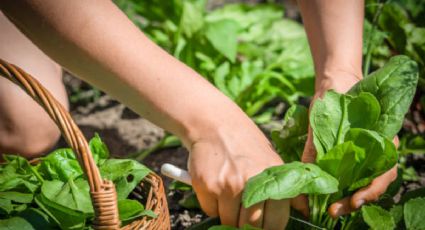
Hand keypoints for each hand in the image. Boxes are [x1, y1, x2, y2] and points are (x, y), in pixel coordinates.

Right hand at [187, 115, 288, 228]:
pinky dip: (213, 206)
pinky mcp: (207, 185)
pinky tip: (216, 188)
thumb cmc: (246, 143)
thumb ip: (289, 188)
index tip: (263, 224)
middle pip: (251, 226)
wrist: (215, 124)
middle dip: (248, 225)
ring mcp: (227, 185)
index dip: (268, 227)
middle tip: (244, 213)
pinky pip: (210, 211)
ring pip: (229, 221)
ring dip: (229, 215)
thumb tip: (304, 212)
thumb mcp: (273, 160)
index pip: (275, 223)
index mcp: (272, 179)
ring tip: (230, 196)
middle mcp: (251, 183)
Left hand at [292, 72, 397, 217]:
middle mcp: (378, 150)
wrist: (335, 82)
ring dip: (348, 198)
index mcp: (381, 139)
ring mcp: (366, 154)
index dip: (370, 190)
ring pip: (364, 183)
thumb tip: (305, 172)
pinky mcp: (352, 157)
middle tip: (334, 211)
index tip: (354, 201)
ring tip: (330, 209)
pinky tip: (327, 196)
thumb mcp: (323, 117)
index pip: (384, 173)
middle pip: (374, 184)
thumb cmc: (336, 95)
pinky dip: (341, 188)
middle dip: (355, 201)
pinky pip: (351, 176)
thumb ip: (316, 143)